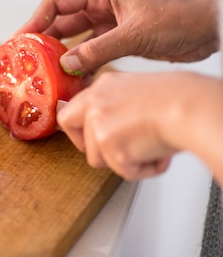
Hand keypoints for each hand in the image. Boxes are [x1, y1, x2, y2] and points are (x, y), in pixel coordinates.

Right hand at [16, 0, 218, 74]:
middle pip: (62, 22)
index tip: (21, 38)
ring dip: (62, 56)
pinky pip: (91, 53)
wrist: (204, 31)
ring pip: (76, 40)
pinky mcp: (118, 41)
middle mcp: (102, 7)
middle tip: (26, 60)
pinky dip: (82, 66)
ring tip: (47, 73)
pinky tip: (74, 80)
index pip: (56, 2)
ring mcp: (109, 25)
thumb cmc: (177, 20)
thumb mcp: (133, 35)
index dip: (35, 20)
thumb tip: (67, 64)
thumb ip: (98, 50)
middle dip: (44, 41)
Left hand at [57, 70, 222, 182]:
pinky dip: (143, 170)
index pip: (74, 106)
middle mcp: (95, 100)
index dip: (81, 127)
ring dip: (124, 161)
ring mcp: (98, 122)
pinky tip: (157, 153)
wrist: (189, 106)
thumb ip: (118, 107)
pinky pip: (123, 172)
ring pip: (98, 158)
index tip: (89, 136)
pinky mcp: (108, 144)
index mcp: (104, 85)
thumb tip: (115, 129)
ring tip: (150, 148)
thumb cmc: (177, 99)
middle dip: (86, 144)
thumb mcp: (138, 93)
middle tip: (114, 151)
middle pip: (68, 125)